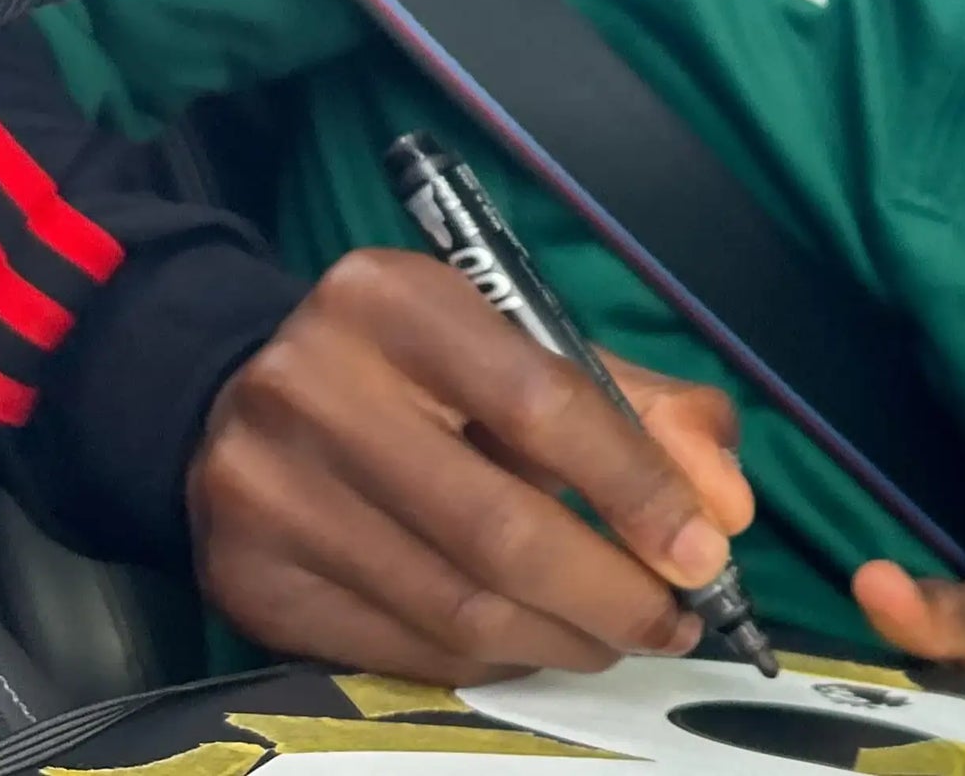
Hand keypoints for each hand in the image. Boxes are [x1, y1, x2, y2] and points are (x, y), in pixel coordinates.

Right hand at [187, 248, 754, 685]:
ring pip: (457, 607)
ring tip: (621, 634)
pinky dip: (493, 662)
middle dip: (613, 591)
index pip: (542, 405)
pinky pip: (404, 651)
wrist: (240, 394)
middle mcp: (312, 389)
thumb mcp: (530, 347)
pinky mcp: (247, 581)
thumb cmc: (422, 370)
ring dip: (565, 638)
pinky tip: (537, 642)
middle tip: (677, 618)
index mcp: (394, 302)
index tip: (705, 551)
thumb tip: (724, 509)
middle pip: (499, 528)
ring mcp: (266, 492)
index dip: (637, 489)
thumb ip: (645, 411)